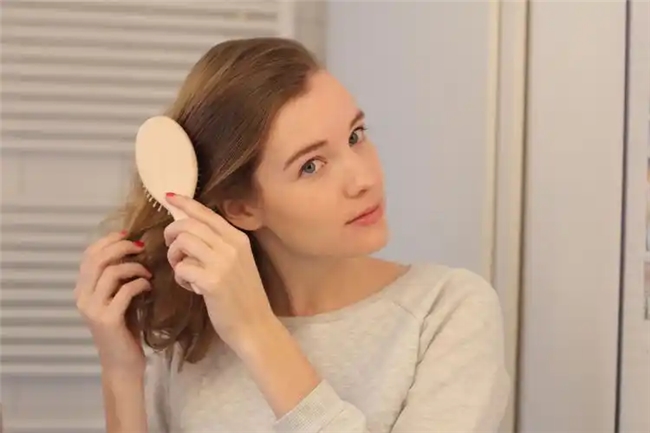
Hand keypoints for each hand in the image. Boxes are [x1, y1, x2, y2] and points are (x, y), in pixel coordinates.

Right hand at [74, 231, 150, 375]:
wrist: (122, 364)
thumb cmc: (124, 330)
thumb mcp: (118, 299)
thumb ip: (118, 279)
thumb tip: (135, 249)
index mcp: (82, 290)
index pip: (88, 255)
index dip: (108, 240)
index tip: (128, 234)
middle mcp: (82, 297)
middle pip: (98, 259)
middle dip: (122, 247)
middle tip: (142, 248)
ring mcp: (93, 309)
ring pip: (111, 272)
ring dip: (134, 267)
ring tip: (148, 274)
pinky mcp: (107, 319)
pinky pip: (125, 291)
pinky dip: (140, 284)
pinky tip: (148, 288)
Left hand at [163, 193, 274, 352]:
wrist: (255, 327)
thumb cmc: (243, 297)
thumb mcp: (237, 263)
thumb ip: (219, 245)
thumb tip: (190, 230)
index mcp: (238, 239)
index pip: (206, 213)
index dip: (185, 203)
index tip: (168, 197)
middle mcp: (232, 246)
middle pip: (188, 225)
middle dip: (171, 234)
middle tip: (171, 249)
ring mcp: (223, 263)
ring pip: (182, 242)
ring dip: (174, 255)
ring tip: (181, 269)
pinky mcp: (212, 281)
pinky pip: (182, 268)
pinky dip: (180, 277)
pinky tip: (190, 287)